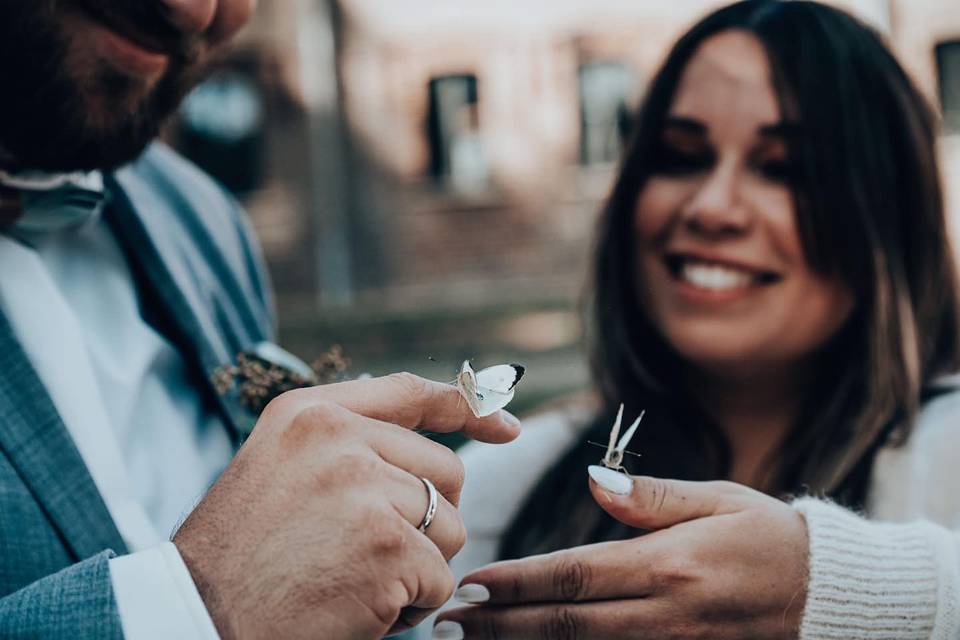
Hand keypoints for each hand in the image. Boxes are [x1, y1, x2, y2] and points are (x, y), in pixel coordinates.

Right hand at [173, 372, 519, 639]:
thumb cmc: (242, 555)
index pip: (411, 392)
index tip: (507, 427)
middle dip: (426, 521)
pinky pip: (440, 577)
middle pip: (446, 472)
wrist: (196, 619)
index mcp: (311, 412)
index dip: (468, 408)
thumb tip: (432, 446)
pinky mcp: (387, 546)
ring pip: (450, 527)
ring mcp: (365, 489)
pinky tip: (360, 608)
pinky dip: (413, 604)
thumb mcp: (280, 467)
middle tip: (367, 553)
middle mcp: (339, 437)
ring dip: (419, 566)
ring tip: (354, 579)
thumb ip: (348, 444)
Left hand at [437, 469, 807, 639]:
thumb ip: (650, 497)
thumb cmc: (768, 536)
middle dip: (501, 625)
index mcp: (668, 564)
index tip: (472, 581)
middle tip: (449, 623)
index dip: (517, 582)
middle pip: (566, 623)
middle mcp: (665, 613)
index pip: (573, 575)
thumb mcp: (717, 499)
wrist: (829, 596)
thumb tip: (592, 480)